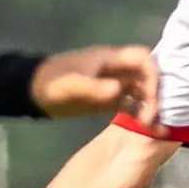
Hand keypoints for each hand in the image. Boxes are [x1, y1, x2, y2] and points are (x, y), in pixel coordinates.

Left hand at [31, 45, 157, 123]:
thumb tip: (119, 91)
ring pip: (141, 91)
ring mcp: (113, 84)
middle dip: (155, 94)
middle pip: (146, 76)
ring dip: (150, 106)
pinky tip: (146, 129)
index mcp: (110, 59)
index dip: (154, 74)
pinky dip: (140, 113)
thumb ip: (93, 87)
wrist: (32, 92)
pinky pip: (130, 104)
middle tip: (152, 117)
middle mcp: (116, 70)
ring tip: (152, 126)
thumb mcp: (71, 85)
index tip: (154, 96)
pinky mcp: (108, 99)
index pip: (143, 58)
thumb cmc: (52, 83)